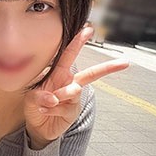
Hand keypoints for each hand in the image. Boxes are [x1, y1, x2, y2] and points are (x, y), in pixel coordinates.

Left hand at [23, 26, 130, 148]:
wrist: (37, 126)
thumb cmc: (35, 104)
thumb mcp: (31, 97)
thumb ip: (40, 95)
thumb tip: (54, 99)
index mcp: (60, 73)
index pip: (69, 55)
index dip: (78, 42)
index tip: (88, 29)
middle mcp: (70, 84)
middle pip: (92, 74)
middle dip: (108, 67)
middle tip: (124, 62)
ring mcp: (73, 99)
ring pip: (73, 91)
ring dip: (59, 95)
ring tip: (47, 101)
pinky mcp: (72, 112)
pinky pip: (63, 108)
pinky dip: (50, 109)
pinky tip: (43, 110)